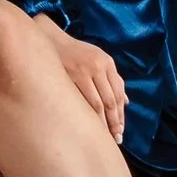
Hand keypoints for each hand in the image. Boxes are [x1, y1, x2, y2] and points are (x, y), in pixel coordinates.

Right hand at [46, 19, 127, 143]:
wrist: (50, 39)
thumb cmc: (76, 52)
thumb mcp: (99, 59)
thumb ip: (113, 79)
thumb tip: (126, 101)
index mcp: (107, 62)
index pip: (118, 93)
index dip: (121, 114)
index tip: (121, 130)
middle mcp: (98, 66)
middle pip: (110, 100)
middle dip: (114, 121)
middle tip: (116, 138)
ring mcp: (83, 71)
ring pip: (97, 103)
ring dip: (102, 122)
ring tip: (104, 135)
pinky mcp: (69, 76)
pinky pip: (81, 99)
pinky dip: (86, 113)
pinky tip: (88, 124)